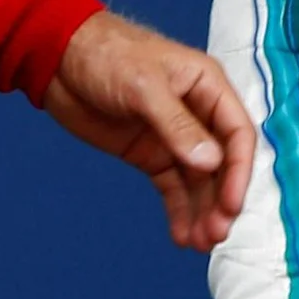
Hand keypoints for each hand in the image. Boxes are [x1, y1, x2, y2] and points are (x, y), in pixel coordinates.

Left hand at [42, 10, 256, 250]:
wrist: (60, 60)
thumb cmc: (107, 55)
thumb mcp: (144, 87)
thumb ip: (178, 125)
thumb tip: (211, 162)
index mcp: (207, 86)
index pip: (237, 133)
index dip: (239, 171)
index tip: (231, 205)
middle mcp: (198, 113)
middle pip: (222, 163)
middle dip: (221, 199)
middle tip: (214, 234)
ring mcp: (174, 136)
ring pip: (199, 181)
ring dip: (202, 211)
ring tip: (199, 243)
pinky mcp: (150, 153)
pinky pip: (172, 186)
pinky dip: (179, 210)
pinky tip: (181, 235)